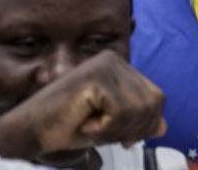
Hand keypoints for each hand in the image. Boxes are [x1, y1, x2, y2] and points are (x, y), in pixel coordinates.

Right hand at [0, 51, 164, 157]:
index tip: (125, 139)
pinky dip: (104, 128)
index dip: (144, 125)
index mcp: (119, 66)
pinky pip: (120, 113)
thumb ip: (136, 122)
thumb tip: (163, 127)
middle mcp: (114, 59)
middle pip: (152, 103)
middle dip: (131, 129)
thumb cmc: (67, 126)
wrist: (33, 129)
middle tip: (101, 132)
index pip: (155, 98)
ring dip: (115, 130)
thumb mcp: (111, 125)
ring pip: (138, 110)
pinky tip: (83, 122)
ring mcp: (105, 65)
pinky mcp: (96, 77)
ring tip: (90, 125)